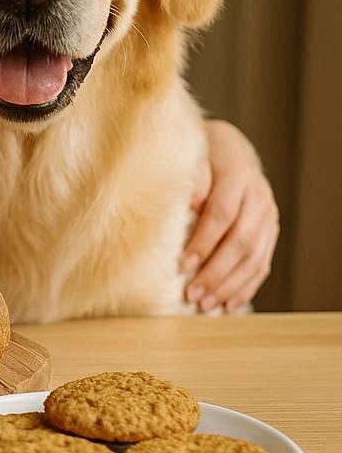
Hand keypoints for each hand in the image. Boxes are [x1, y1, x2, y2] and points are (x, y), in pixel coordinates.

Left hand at [181, 119, 278, 311]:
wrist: (230, 148)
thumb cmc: (200, 153)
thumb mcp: (191, 156)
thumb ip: (191, 179)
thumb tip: (190, 207)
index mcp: (237, 175)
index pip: (222, 213)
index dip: (203, 241)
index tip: (183, 263)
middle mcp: (258, 197)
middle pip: (240, 241)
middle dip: (216, 271)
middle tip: (193, 293)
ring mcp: (268, 216)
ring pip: (254, 257)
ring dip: (230, 285)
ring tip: (207, 304)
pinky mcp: (270, 231)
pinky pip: (262, 263)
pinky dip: (246, 286)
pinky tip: (230, 303)